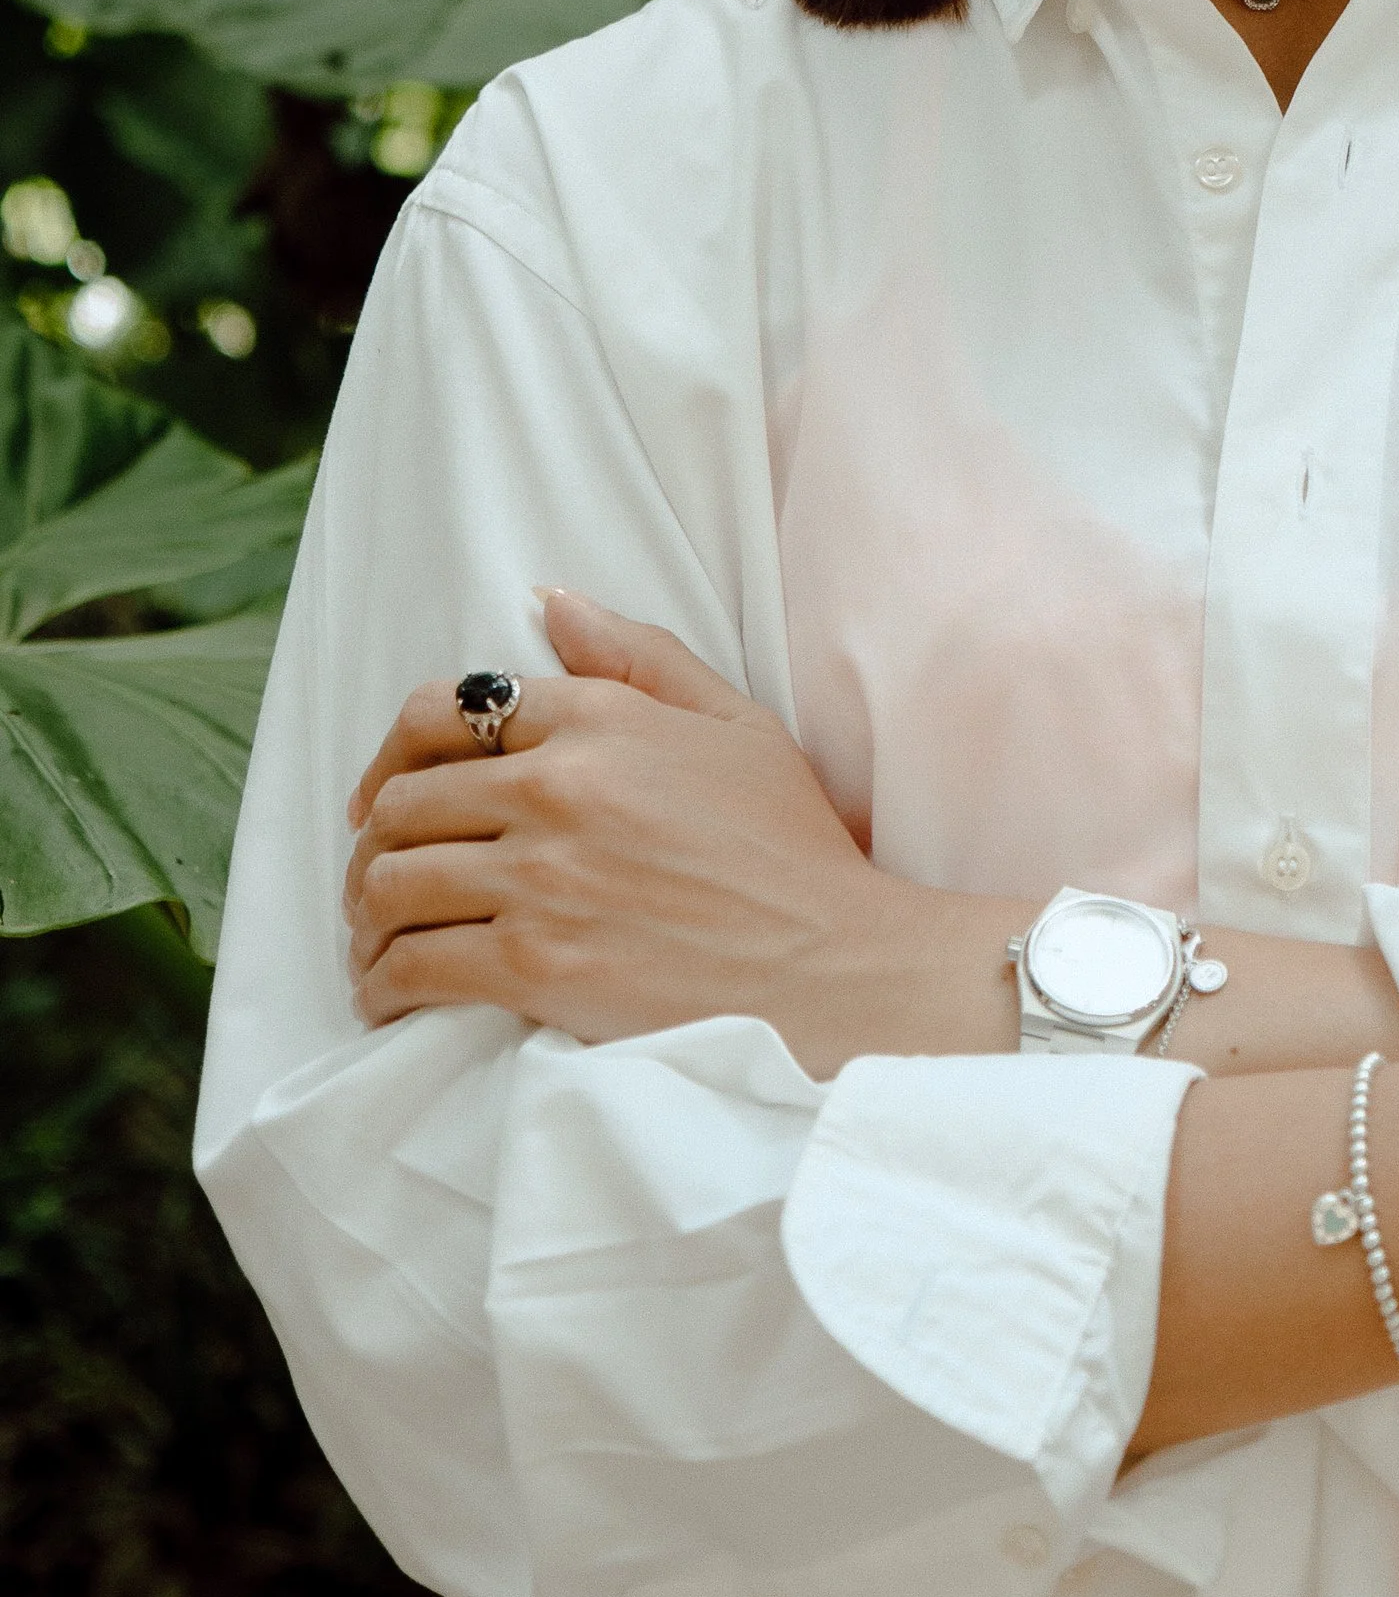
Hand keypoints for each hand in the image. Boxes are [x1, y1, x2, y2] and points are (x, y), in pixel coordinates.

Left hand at [344, 593, 1010, 1070]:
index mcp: (598, 719)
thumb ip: (639, 656)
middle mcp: (557, 787)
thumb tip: (551, 600)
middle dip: (373, 846)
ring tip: (374, 943)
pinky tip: (387, 997)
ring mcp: (542, 876)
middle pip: (402, 803)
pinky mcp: (536, 964)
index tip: (381, 799)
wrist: (833, 967)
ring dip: (367, 918)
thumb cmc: (792, 849)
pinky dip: (383, 984)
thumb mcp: (735, 724)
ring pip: (393, 884)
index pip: (442, 712)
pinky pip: (415, 964)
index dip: (391, 757)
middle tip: (374, 881)